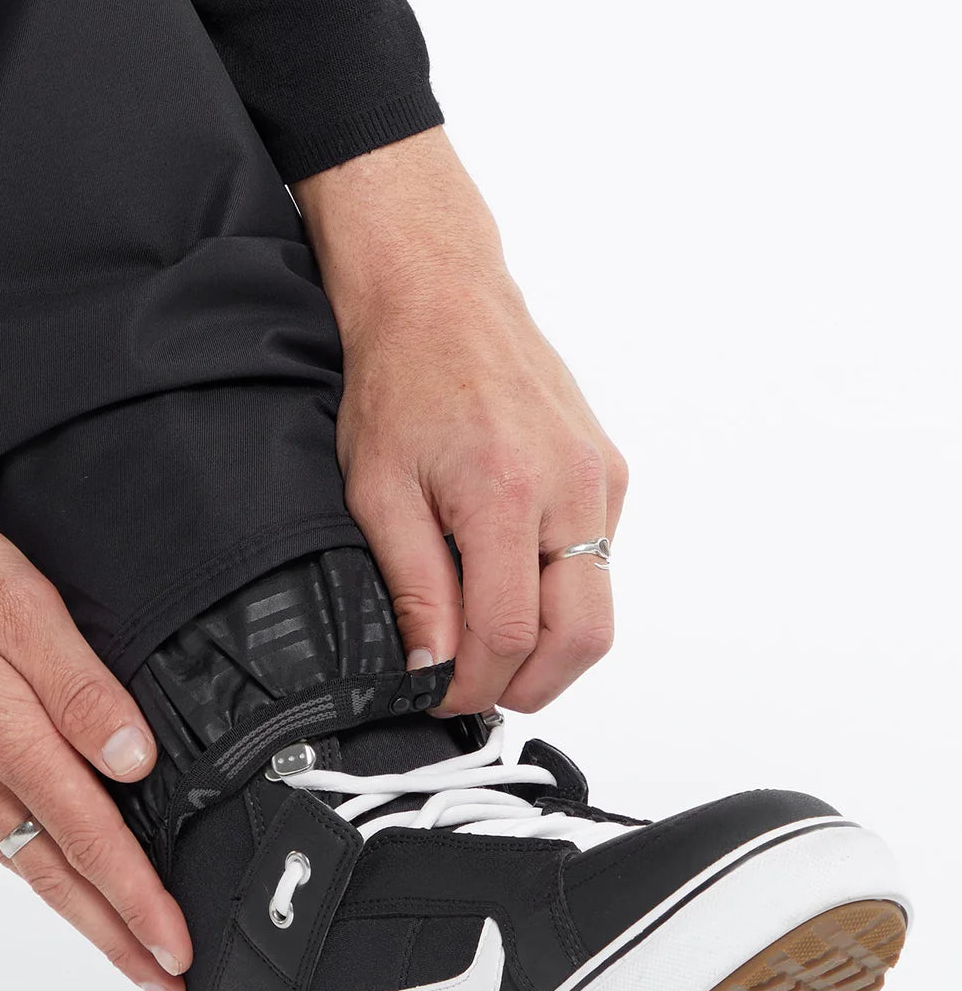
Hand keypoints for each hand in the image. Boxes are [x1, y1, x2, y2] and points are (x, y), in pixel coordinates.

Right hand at [0, 421, 189, 990]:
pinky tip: (46, 872)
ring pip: (26, 862)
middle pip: (60, 878)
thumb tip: (133, 760)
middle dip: (117, 939)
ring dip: (79, 912)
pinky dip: (31, 869)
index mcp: (7, 738)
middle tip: (163, 985)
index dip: (139, 904)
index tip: (174, 952)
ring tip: (120, 946)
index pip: (93, 842)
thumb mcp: (17, 604)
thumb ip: (81, 687)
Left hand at [292, 129, 627, 714]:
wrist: (443, 296)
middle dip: (528, 686)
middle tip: (474, 690)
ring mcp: (602, 480)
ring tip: (488, 645)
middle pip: (582, 640)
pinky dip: (560, 595)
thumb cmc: (404, 378)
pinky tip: (510, 580)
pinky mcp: (612, 474)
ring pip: (599, 611)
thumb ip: (411, 587)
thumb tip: (430, 668)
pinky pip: (601, 564)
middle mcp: (574, 488)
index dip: (472, 684)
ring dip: (549, 648)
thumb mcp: (378, 491)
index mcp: (508, 493)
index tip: (437, 694)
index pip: (509, 636)